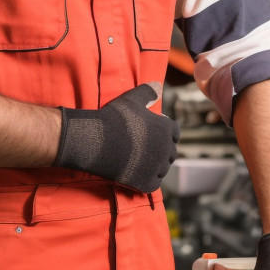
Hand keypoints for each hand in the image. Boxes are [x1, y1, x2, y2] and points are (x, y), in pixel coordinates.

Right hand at [55, 84, 178, 192]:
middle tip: (143, 147)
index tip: (151, 132)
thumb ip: (148, 92)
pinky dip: (148, 179)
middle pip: (171, 152)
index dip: (165, 132)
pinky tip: (137, 172)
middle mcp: (166, 149)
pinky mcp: (146, 183)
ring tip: (139, 159)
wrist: (95, 141)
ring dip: (155, 165)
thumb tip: (159, 86)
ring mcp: (157, 168)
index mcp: (167, 129)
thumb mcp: (131, 100)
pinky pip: (153, 182)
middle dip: (161, 149)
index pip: (175, 132)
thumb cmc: (113, 118)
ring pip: (163, 168)